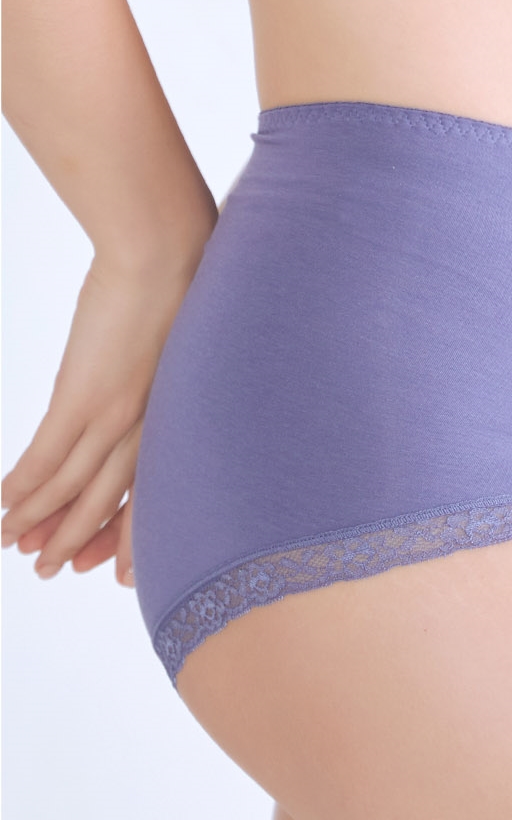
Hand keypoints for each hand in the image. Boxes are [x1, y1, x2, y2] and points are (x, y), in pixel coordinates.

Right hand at [1, 183, 215, 584]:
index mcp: (176, 421)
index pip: (149, 497)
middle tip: (45, 570)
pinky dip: (24, 486)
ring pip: (70, 488)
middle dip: (73, 541)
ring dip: (37, 520)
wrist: (171, 246)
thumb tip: (142, 382)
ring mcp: (114, 416)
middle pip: (104, 503)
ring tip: (11, 543)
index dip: (125, 538)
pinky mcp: (83, 397)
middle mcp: (148, 430)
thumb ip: (166, 377)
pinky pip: (47, 456)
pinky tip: (5, 503)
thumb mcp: (184, 343)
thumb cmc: (185, 279)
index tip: (110, 572)